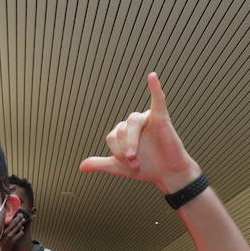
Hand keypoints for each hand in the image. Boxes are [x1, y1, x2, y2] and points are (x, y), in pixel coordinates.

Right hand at [0, 210, 26, 250]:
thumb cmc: (2, 243)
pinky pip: (18, 235)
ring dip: (20, 223)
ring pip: (16, 228)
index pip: (9, 222)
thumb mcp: (2, 235)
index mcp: (2, 230)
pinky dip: (20, 232)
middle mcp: (4, 233)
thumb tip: (11, 222)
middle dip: (18, 218)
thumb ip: (5, 229)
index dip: (15, 217)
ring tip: (23, 220)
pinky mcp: (11, 242)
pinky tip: (22, 230)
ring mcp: (8, 237)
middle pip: (13, 223)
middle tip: (22, 215)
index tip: (19, 214)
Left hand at [80, 73, 200, 192]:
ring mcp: (147, 118)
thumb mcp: (119, 167)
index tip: (128, 166)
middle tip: (135, 164)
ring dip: (131, 142)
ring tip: (135, 159)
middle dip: (125, 151)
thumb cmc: (147, 167)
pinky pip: (157, 100)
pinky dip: (155, 88)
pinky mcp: (161, 117)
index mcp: (124, 130)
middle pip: (120, 130)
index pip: (111, 136)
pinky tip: (152, 77)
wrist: (168, 174)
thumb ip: (101, 164)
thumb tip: (81, 167)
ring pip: (131, 122)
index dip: (117, 152)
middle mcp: (134, 122)